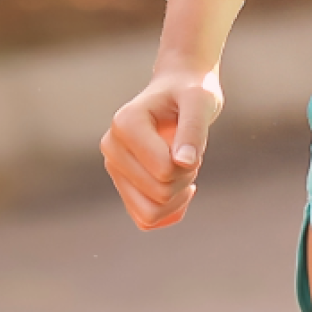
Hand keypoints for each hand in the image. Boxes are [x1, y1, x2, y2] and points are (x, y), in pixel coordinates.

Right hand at [101, 66, 222, 230]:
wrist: (179, 90)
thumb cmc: (191, 93)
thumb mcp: (201, 102)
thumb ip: (193, 130)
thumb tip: (185, 163)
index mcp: (124, 123)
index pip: (164, 170)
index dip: (190, 162)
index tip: (192, 140)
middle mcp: (111, 147)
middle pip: (159, 193)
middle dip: (185, 179)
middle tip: (189, 152)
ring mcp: (114, 168)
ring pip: (149, 213)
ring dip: (177, 197)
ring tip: (182, 167)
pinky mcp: (122, 184)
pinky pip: (145, 220)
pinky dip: (169, 212)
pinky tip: (181, 188)